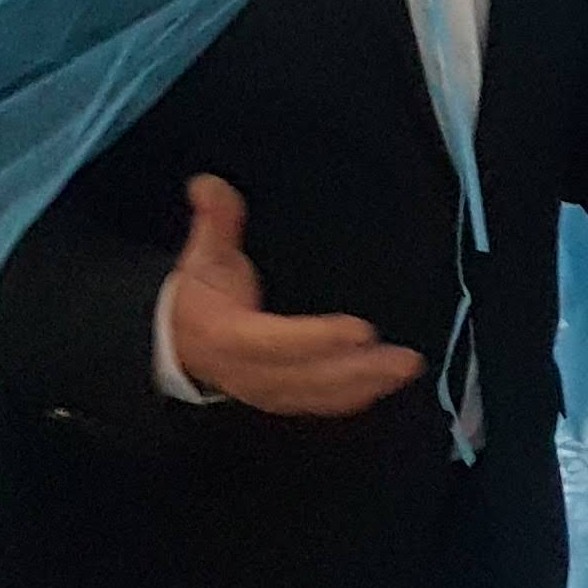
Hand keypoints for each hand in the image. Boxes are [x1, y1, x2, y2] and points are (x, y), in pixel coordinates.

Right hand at [166, 176, 429, 417]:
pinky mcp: (283, 397)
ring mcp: (266, 391)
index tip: (361, 330)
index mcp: (228, 337)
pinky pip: (320, 403)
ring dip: (366, 385)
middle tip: (406, 358)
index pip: (274, 342)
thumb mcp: (203, 255)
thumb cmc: (201, 294)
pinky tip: (387, 385)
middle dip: (358, 370)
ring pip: (319, 394)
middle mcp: (248, 372)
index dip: (316, 340)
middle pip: (306, 377)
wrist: (180, 341)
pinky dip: (355, 397)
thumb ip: (214, 220)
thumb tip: (208, 184)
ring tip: (407, 368)